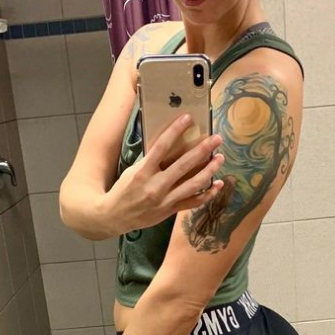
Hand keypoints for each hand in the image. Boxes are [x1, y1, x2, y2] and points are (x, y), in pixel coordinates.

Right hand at [103, 113, 225, 235]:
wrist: (114, 216)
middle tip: (217, 138)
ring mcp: (165, 200)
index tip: (188, 118)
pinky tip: (218, 184)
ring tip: (220, 158)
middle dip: (203, 150)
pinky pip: (193, 202)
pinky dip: (208, 194)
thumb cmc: (123, 189)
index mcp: (143, 172)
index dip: (175, 131)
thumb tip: (170, 145)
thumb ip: (150, 160)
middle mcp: (156, 186)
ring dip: (209, 170)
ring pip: (193, 184)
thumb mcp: (133, 171)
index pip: (161, 146)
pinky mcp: (170, 210)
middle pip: (184, 165)